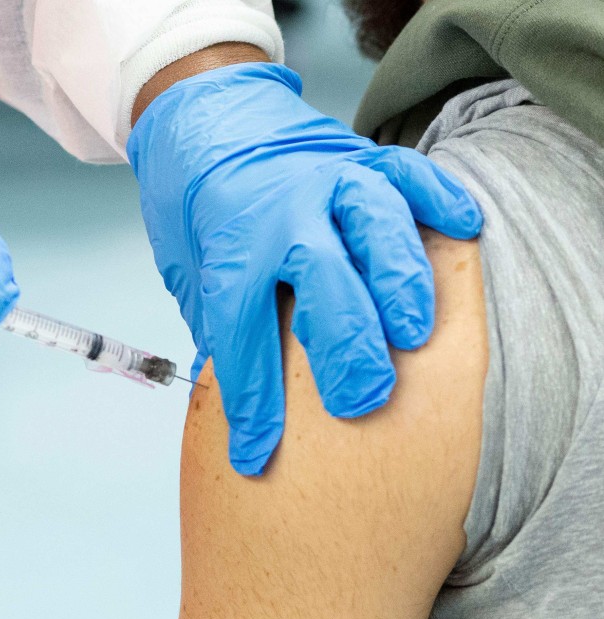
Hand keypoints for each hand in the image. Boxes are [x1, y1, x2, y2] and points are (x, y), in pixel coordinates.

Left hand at [127, 61, 480, 474]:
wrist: (203, 123)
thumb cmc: (201, 214)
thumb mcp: (192, 275)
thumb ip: (222, 326)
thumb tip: (243, 401)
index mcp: (231, 250)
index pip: (240, 335)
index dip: (250, 403)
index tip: (257, 457)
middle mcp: (283, 213)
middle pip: (322, 281)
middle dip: (345, 346)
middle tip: (361, 400)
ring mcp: (326, 181)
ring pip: (375, 225)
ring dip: (400, 281)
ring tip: (414, 332)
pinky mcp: (360, 158)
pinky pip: (409, 173)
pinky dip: (439, 199)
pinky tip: (462, 228)